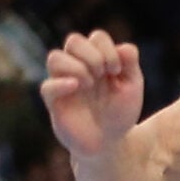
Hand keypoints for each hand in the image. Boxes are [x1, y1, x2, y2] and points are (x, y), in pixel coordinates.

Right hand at [41, 29, 145, 160]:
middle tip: (103, 74)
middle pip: (74, 40)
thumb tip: (124, 47)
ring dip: (77, 66)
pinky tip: (77, 87)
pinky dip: (61, 83)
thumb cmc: (119, 112)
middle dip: (92, 54)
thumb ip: (131, 64)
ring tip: (90, 83)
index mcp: (96, 60)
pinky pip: (47, 86)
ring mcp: (63, 83)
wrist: (110, 143)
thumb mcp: (132, 87)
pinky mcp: (55, 103)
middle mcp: (77, 67)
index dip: (108, 48)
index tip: (117, 70)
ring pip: (55, 57)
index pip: (96, 37)